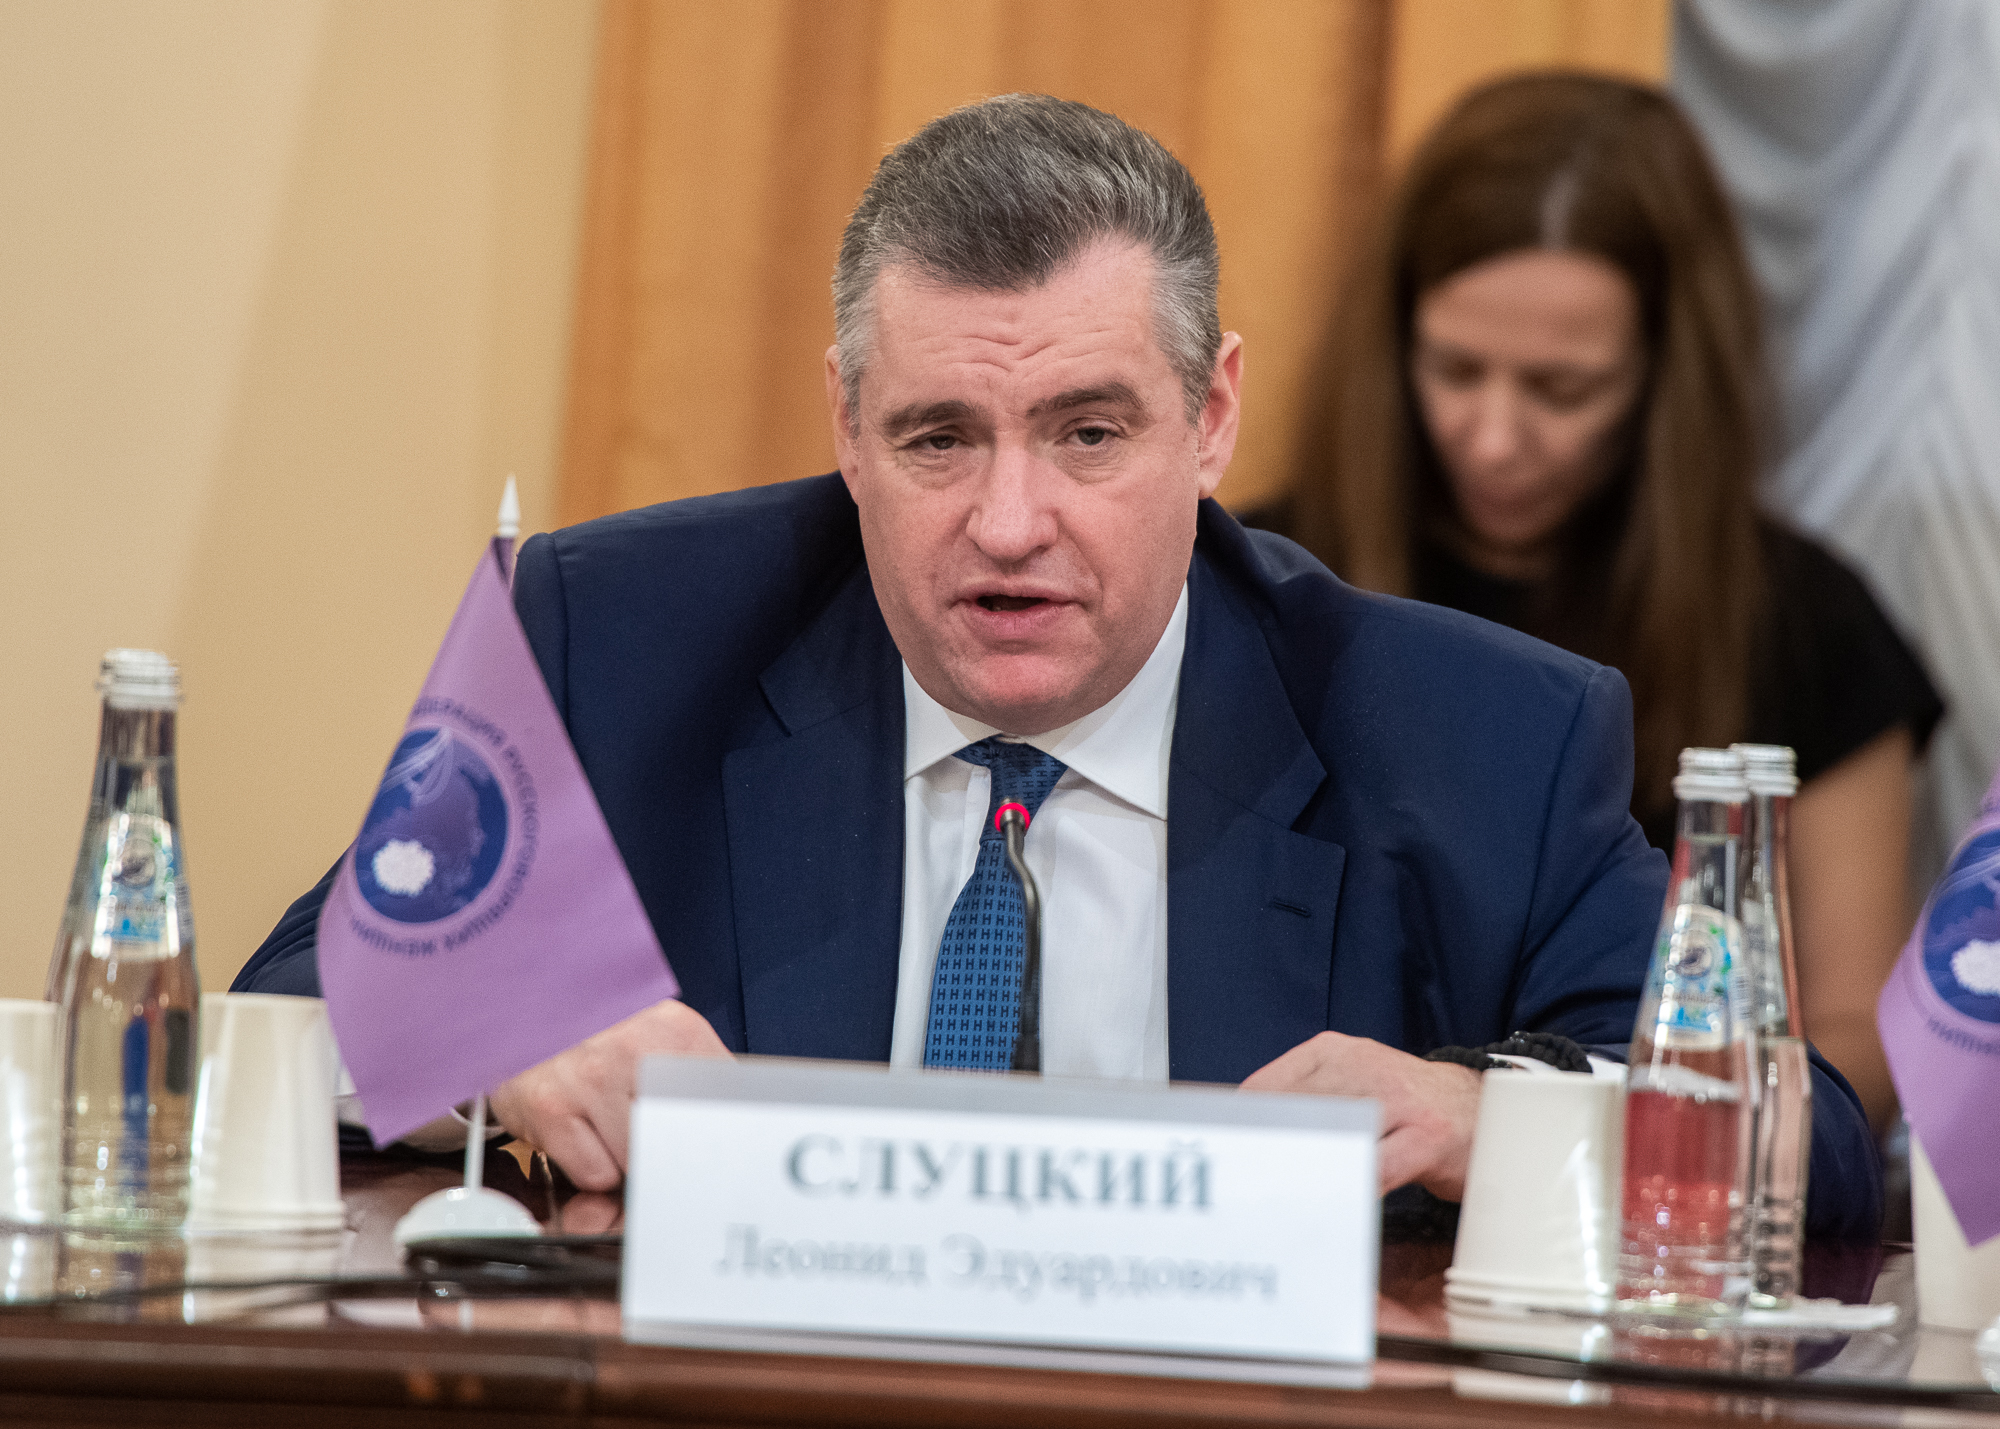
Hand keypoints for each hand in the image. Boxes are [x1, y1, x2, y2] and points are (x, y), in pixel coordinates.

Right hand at [489, 999, 729, 1190]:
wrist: (519, 1008)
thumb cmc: (601, 1039)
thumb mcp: (662, 1042)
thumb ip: (701, 1088)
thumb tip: (738, 1143)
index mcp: (679, 1030)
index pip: (728, 1107)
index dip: (722, 1144)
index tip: (720, 1161)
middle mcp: (637, 1047)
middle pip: (684, 1143)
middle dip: (671, 1156)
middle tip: (651, 1140)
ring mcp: (592, 1075)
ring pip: (639, 1163)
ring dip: (628, 1162)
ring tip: (609, 1127)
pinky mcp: (550, 1106)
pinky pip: (596, 1175)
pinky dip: (592, 1169)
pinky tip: (581, 1134)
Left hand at [1240, 1031, 1482, 1200]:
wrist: (1483, 1106)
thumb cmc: (1407, 1106)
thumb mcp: (1350, 1084)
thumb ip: (1304, 1103)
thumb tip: (1245, 1138)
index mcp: (1331, 1053)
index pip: (1266, 1090)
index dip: (1239, 1131)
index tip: (1221, 1163)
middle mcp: (1360, 1066)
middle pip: (1293, 1115)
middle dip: (1267, 1158)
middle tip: (1243, 1197)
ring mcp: (1397, 1099)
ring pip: (1331, 1141)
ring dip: (1304, 1177)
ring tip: (1279, 1209)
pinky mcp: (1427, 1135)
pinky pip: (1376, 1169)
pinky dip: (1351, 1192)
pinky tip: (1334, 1212)